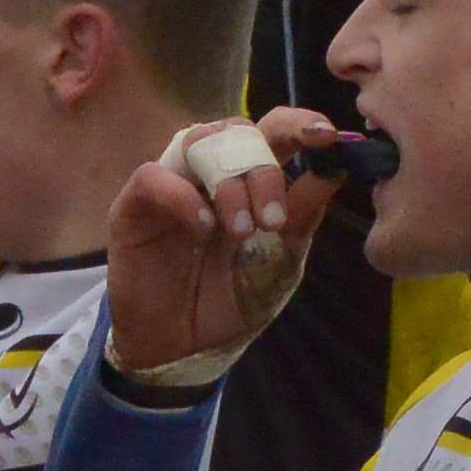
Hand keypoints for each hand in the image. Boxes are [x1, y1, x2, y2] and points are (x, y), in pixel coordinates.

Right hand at [100, 107, 343, 382]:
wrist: (181, 347)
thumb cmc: (230, 300)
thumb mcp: (280, 261)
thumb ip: (303, 214)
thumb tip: (336, 167)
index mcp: (251, 179)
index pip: (275, 130)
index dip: (300, 123)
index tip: (327, 136)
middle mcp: (211, 171)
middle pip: (240, 130)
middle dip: (265, 170)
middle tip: (273, 221)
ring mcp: (172, 182)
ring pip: (199, 142)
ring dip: (228, 183)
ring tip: (242, 230)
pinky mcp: (133, 204)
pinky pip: (154, 177)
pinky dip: (183, 197)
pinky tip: (203, 228)